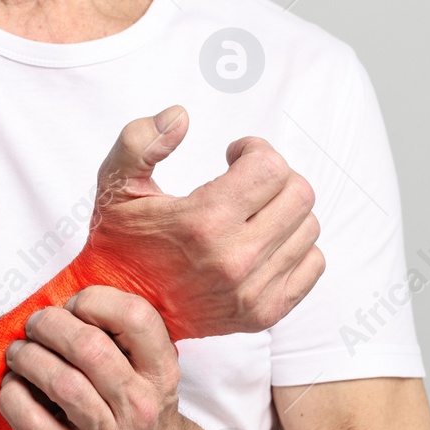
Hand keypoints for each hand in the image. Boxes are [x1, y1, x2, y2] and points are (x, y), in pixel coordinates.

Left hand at [0, 285, 193, 429]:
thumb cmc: (136, 406)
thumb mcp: (149, 368)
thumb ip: (119, 334)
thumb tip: (60, 299)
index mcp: (161, 372)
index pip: (136, 317)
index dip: (95, 300)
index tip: (74, 306)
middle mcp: (140, 405)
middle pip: (88, 347)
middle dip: (50, 325)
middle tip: (35, 325)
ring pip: (60, 381)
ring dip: (28, 357)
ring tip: (18, 352)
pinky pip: (32, 421)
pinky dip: (12, 395)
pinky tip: (13, 385)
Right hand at [69, 105, 324, 341]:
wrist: (120, 310)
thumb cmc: (121, 244)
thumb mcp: (115, 185)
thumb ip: (139, 141)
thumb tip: (180, 116)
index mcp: (203, 222)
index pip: (271, 167)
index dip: (254, 150)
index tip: (234, 156)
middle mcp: (234, 259)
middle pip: (299, 194)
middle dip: (274, 176)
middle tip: (246, 182)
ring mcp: (253, 291)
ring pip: (308, 227)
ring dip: (284, 211)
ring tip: (251, 214)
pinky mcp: (265, 313)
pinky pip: (314, 264)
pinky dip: (296, 247)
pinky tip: (263, 243)